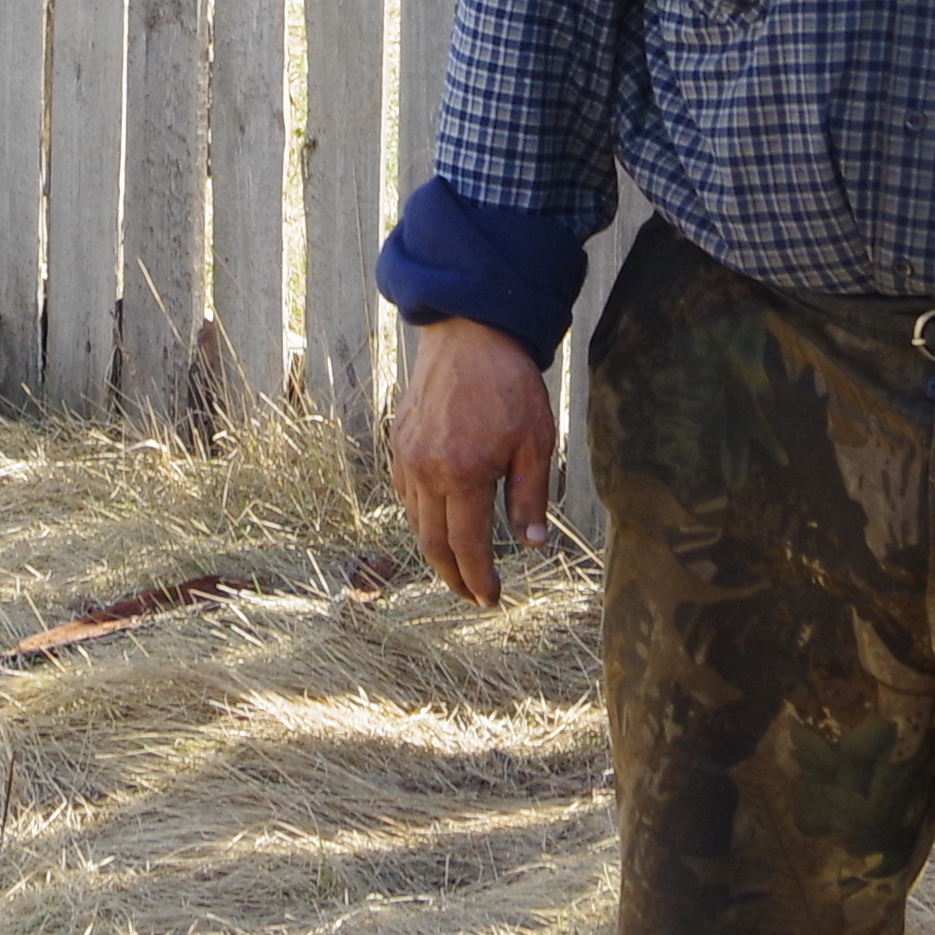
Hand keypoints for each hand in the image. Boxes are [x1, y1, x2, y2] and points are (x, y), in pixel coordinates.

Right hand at [391, 317, 558, 605]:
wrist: (470, 335)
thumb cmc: (510, 386)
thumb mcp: (535, 441)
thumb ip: (530, 497)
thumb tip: (532, 545)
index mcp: (464, 473)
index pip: (467, 546)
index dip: (479, 579)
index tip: (491, 599)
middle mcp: (427, 471)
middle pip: (433, 544)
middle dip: (453, 577)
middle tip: (472, 596)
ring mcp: (408, 457)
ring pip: (415, 522)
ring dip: (435, 551)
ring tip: (458, 567)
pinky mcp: (398, 443)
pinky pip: (406, 495)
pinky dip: (421, 520)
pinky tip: (439, 524)